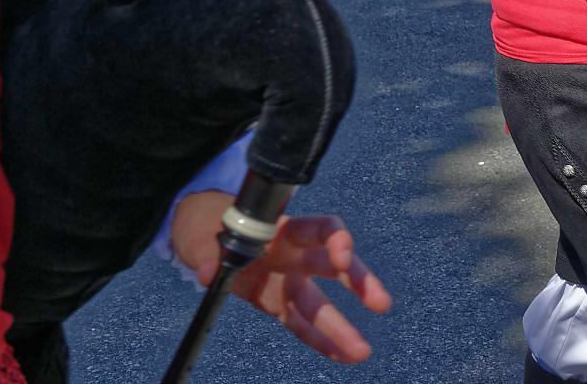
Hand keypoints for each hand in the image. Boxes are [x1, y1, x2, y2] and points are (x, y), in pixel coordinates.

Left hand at [170, 193, 391, 362]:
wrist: (210, 240)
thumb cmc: (215, 230)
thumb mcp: (207, 235)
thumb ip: (211, 253)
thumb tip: (208, 272)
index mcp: (284, 231)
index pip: (321, 229)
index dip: (336, 239)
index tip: (343, 254)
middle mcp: (296, 255)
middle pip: (333, 267)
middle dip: (358, 282)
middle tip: (379, 301)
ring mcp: (291, 280)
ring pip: (322, 304)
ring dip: (342, 328)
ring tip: (362, 352)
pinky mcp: (279, 304)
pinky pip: (301, 325)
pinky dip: (320, 342)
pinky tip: (342, 356)